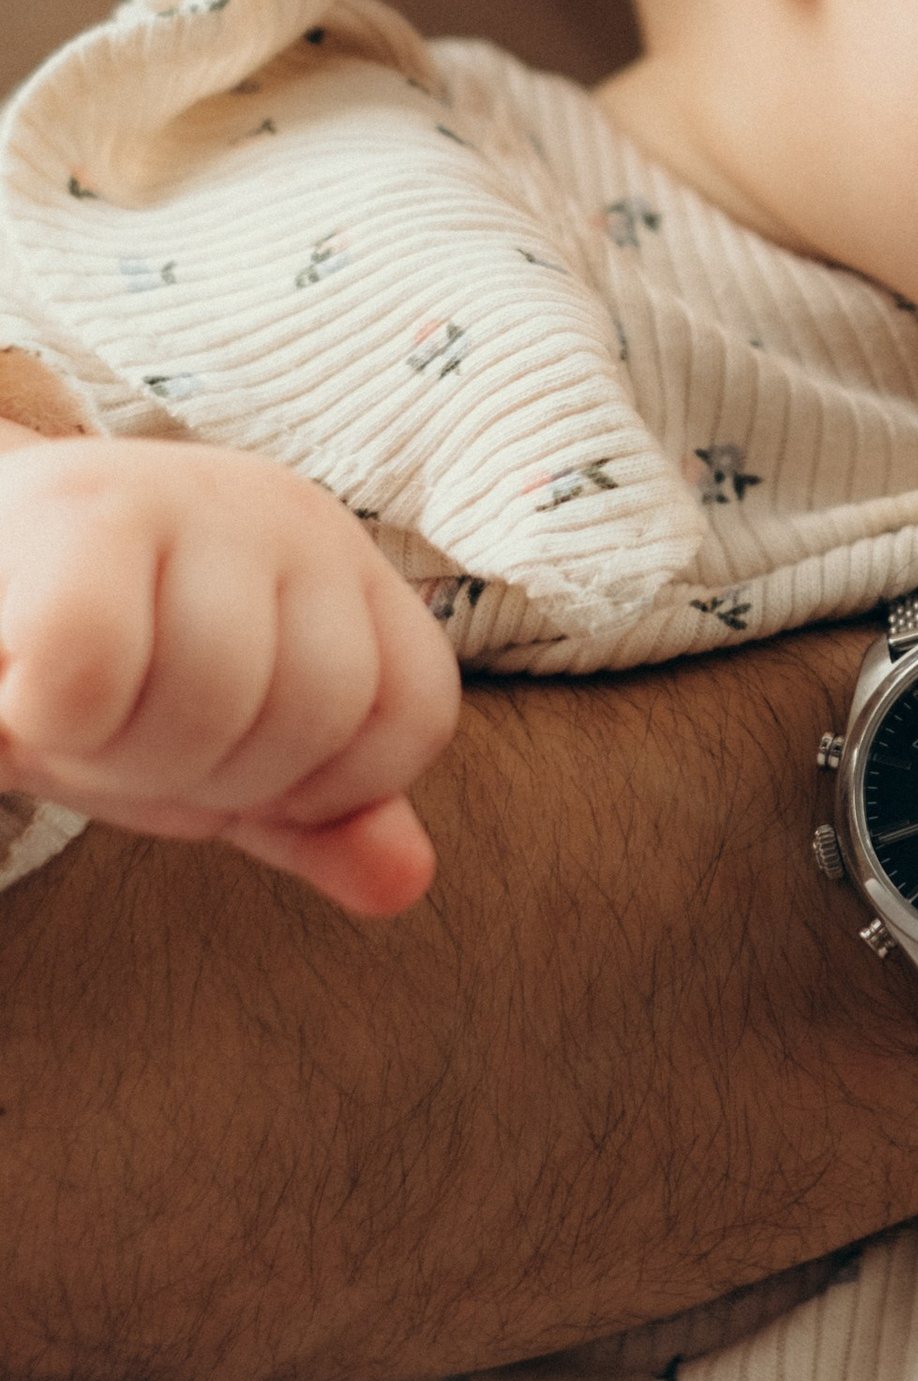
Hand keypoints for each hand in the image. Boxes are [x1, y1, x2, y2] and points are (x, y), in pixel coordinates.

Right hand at [0, 434, 453, 915]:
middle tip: (117, 739)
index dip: (315, 788)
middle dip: (201, 776)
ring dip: (116, 753)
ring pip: (210, 694)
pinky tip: (20, 696)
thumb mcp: (222, 756)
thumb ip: (314, 819)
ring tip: (64, 712)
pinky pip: (91, 662)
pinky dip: (53, 715)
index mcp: (345, 572)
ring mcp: (193, 496)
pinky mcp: (79, 508)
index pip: (415, 713)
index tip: (219, 765)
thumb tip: (404, 883)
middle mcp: (289, 515)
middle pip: (312, 713)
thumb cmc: (100, 673)